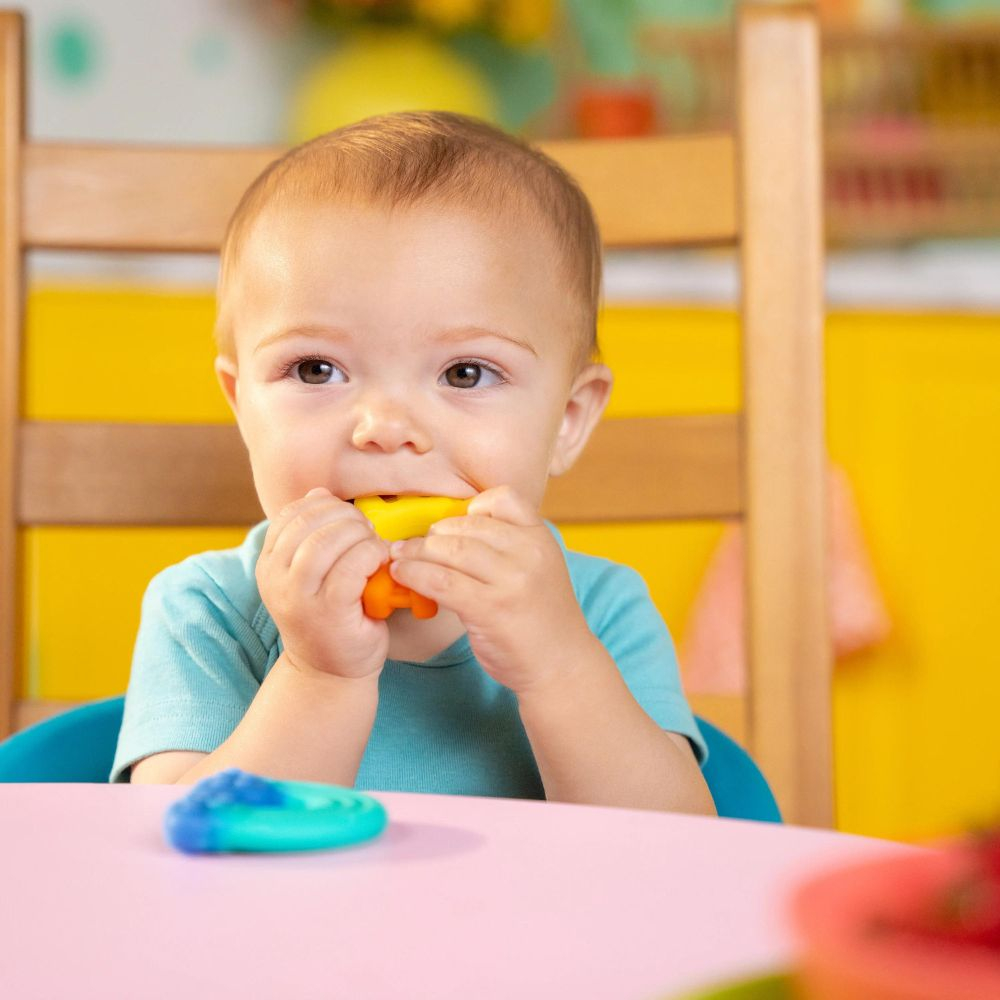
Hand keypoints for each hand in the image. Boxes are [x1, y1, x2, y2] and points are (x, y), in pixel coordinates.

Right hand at [256, 488, 389, 678]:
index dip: (325, 506)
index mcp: (268, 563)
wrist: (330, 673)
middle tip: (367, 533)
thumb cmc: (330, 617)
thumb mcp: (312, 573)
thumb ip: (313, 535)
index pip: (291, 513)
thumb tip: (319, 493)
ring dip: (360, 535)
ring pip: (327, 541)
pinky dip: (372, 555)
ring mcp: (299, 596)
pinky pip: (351, 567)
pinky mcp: (328, 611)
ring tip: (374, 548)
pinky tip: (381, 563)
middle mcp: (275, 578)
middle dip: (347, 518)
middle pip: (309, 522)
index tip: (348, 519)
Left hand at [388, 485, 592, 693]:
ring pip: (449, 550)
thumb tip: (449, 533)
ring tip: (399, 558)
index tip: (451, 527)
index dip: (471, 508)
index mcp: (540, 537)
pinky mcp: (489, 608)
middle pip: (466, 526)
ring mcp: (511, 580)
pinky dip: (414, 574)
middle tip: (411, 545)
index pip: (502, 498)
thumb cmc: (540, 619)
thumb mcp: (537, 569)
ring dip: (415, 552)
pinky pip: (440, 581)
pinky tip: (402, 575)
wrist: (561, 665)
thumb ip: (506, 547)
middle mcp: (528, 553)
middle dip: (432, 534)